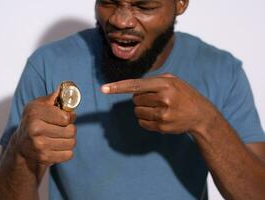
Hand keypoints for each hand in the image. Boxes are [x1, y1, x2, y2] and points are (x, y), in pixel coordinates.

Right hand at [14, 87, 76, 165]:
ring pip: (71, 143)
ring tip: (60, 137)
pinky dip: (66, 151)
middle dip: (70, 129)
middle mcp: (35, 129)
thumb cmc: (33, 122)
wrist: (21, 146)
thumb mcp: (39, 106)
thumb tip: (67, 88)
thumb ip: (54, 97)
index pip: (66, 118)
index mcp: (35, 113)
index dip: (69, 117)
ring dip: (69, 140)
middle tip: (62, 128)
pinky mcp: (44, 158)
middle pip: (71, 131)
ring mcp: (39, 145)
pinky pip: (68, 154)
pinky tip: (57, 147)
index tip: (65, 118)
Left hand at [101, 74, 218, 134]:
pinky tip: (159, 117)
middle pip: (135, 100)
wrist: (201, 115)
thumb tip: (132, 88)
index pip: (136, 85)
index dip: (118, 87)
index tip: (103, 89)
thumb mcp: (173, 81)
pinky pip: (142, 123)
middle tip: (155, 99)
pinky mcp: (162, 127)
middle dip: (141, 99)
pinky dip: (146, 120)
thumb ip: (153, 81)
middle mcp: (164, 99)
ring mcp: (163, 115)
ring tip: (159, 108)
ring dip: (143, 109)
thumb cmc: (184, 94)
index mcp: (165, 84)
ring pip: (137, 112)